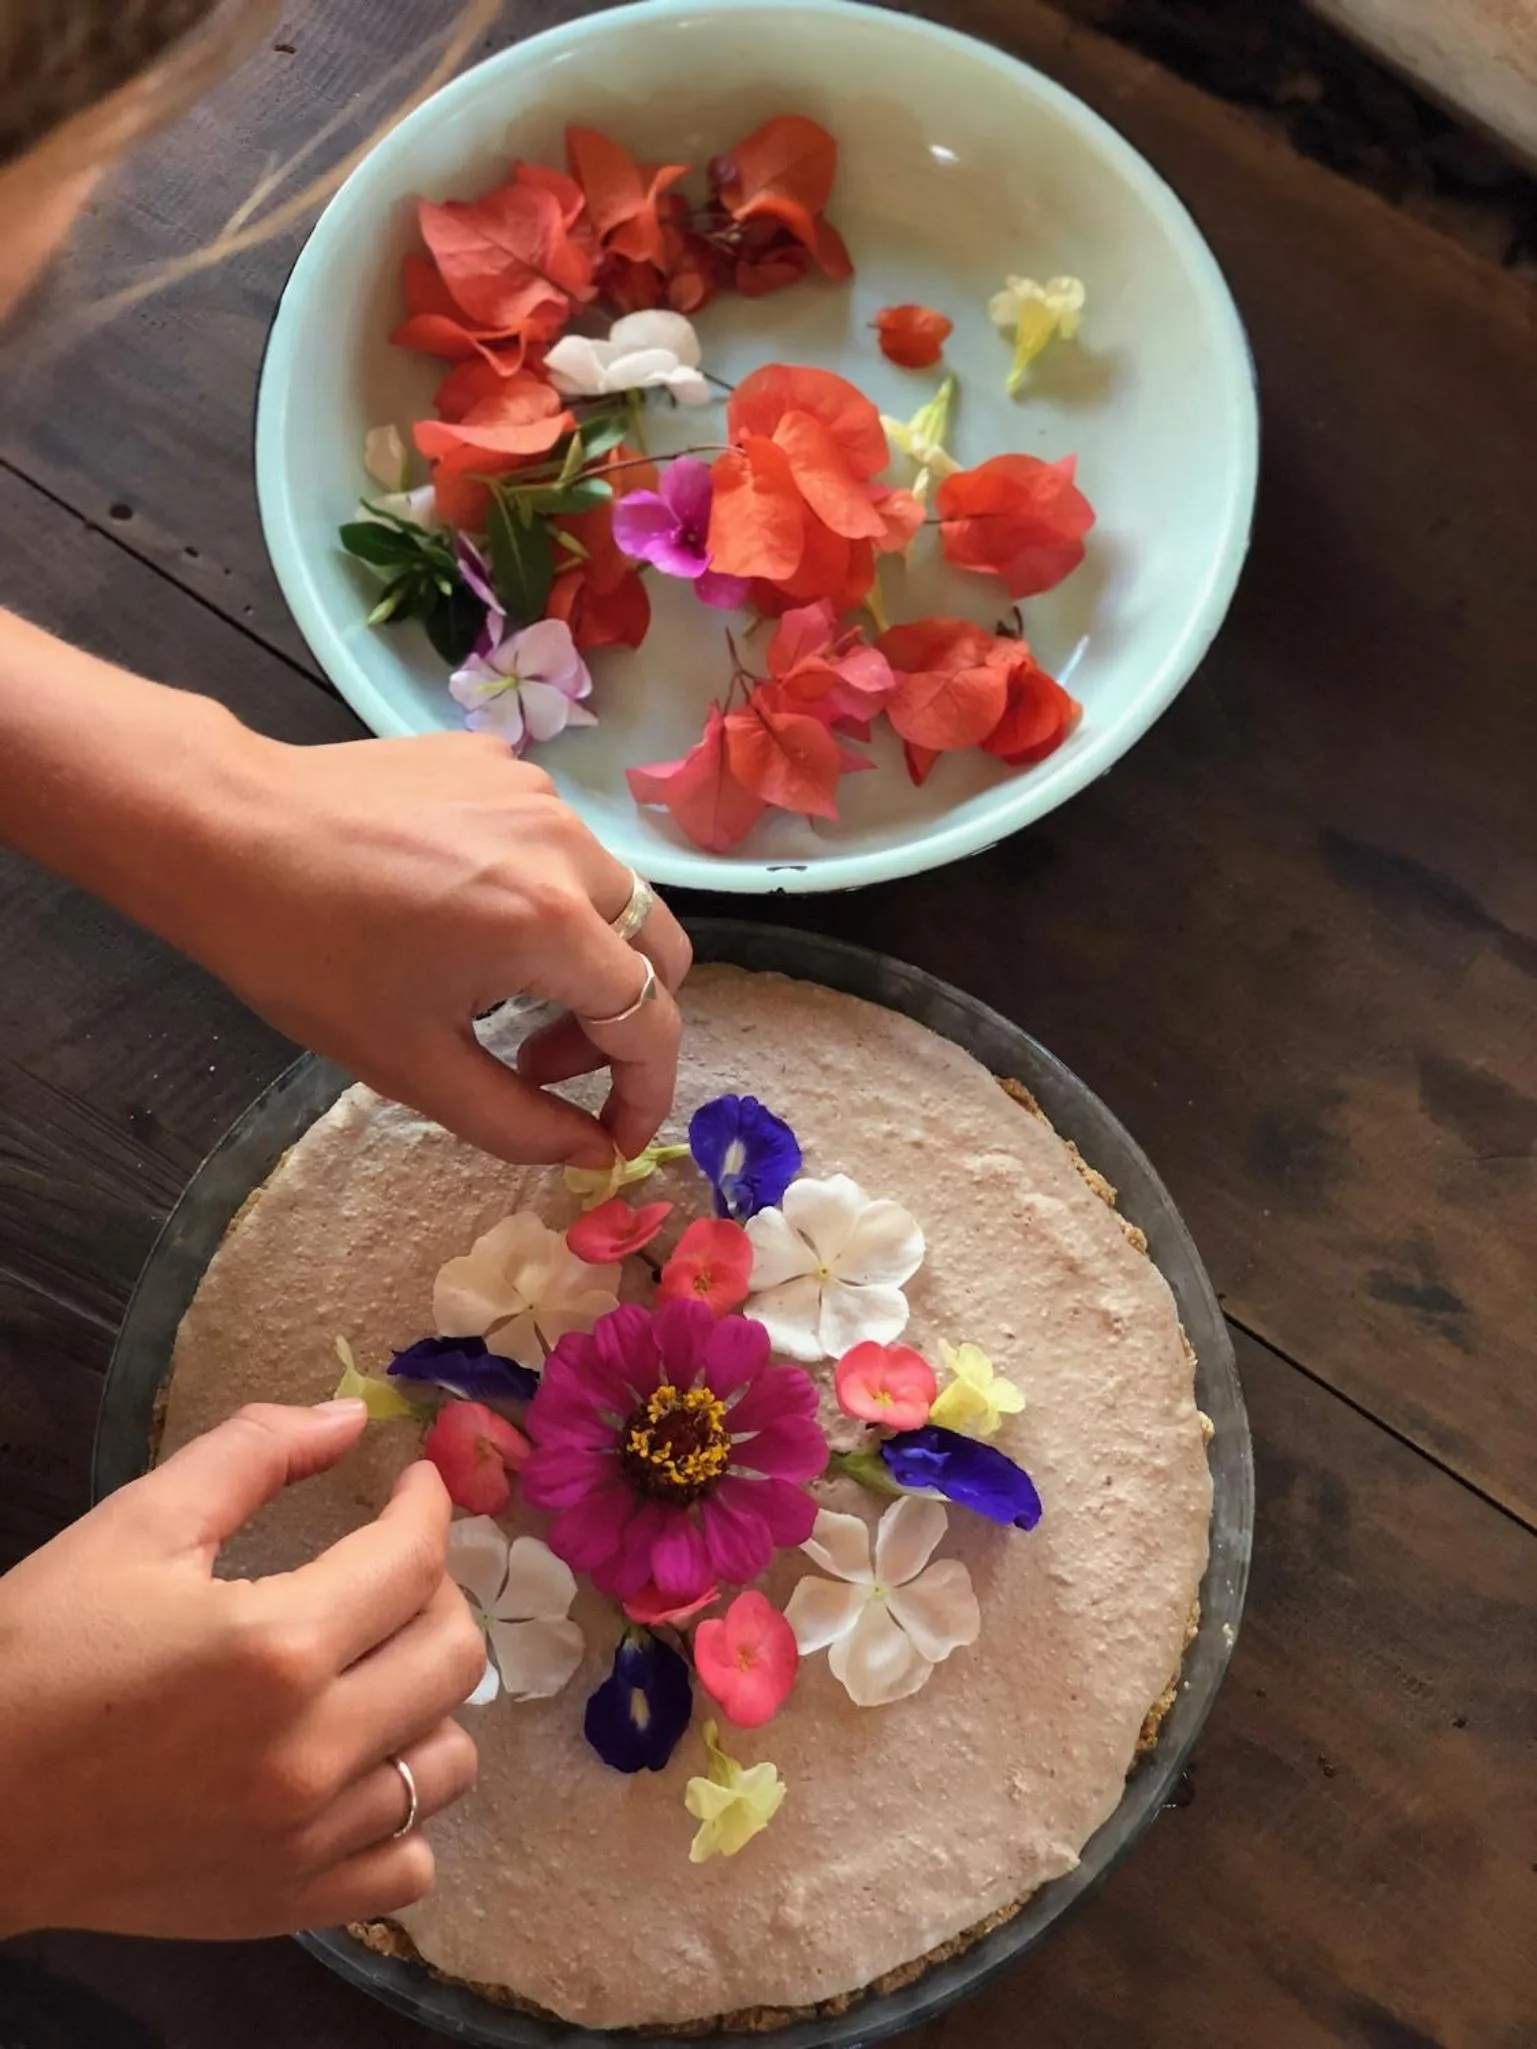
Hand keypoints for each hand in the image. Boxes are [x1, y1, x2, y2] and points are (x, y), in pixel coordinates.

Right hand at [0, 1401, 484, 1939]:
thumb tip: (352, 1415)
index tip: (415, 1487)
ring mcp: (306, 1840)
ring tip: (376, 1667)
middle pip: (454, 1656)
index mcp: (278, 1647)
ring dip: (428, 1701)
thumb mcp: (137, 1525)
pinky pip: (409, 1866)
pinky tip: (358, 1768)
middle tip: (390, 1569)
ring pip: (446, 1762)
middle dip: (437, 1591)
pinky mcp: (286, 1902)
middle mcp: (312, 1750)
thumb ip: (255, 1452)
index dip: (427, 1507)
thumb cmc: (39, 1654)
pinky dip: (404, 1813)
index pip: (414, 1560)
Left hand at [161, 728, 692, 1166]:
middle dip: (621, 1024)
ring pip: (612, 894)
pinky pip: (557, 843)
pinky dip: (540, 894)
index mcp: (550, 924)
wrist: (221, 831)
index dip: (646, 1094)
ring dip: (582, 958)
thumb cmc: (306, 957)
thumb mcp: (413, 1066)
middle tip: (541, 1061)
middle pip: (658, 951)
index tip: (613, 1137)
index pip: (651, 1022)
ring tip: (496, 990)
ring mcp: (536, 793)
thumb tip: (595, 1153)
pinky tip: (461, 914)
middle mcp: (566, 846)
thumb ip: (522, 1124)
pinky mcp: (500, 761)